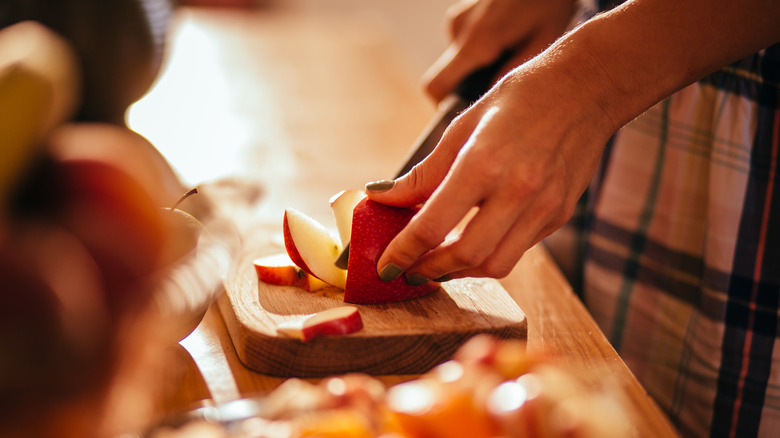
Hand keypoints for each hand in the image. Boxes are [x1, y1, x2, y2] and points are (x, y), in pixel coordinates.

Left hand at [367, 58, 613, 282]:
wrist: (586, 89)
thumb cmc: (519, 100)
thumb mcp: (462, 127)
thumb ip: (423, 173)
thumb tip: (382, 196)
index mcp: (483, 162)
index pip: (432, 226)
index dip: (403, 252)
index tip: (386, 265)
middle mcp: (518, 190)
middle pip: (466, 256)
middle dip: (430, 270)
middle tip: (409, 270)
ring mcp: (545, 207)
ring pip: (496, 264)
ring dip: (461, 271)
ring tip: (438, 264)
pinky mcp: (560, 215)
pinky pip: (519, 248)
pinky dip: (490, 253)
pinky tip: (473, 241)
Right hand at [423, 0, 577, 101]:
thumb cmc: (549, 4)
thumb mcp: (541, 43)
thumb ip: (512, 75)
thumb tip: (488, 100)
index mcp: (477, 42)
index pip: (436, 87)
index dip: (443, 106)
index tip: (465, 111)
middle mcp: (459, 30)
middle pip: (446, 76)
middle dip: (468, 85)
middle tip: (502, 79)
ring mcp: (457, 19)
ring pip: (457, 60)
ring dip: (477, 66)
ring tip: (511, 51)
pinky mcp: (461, 13)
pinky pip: (463, 44)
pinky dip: (480, 50)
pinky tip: (506, 39)